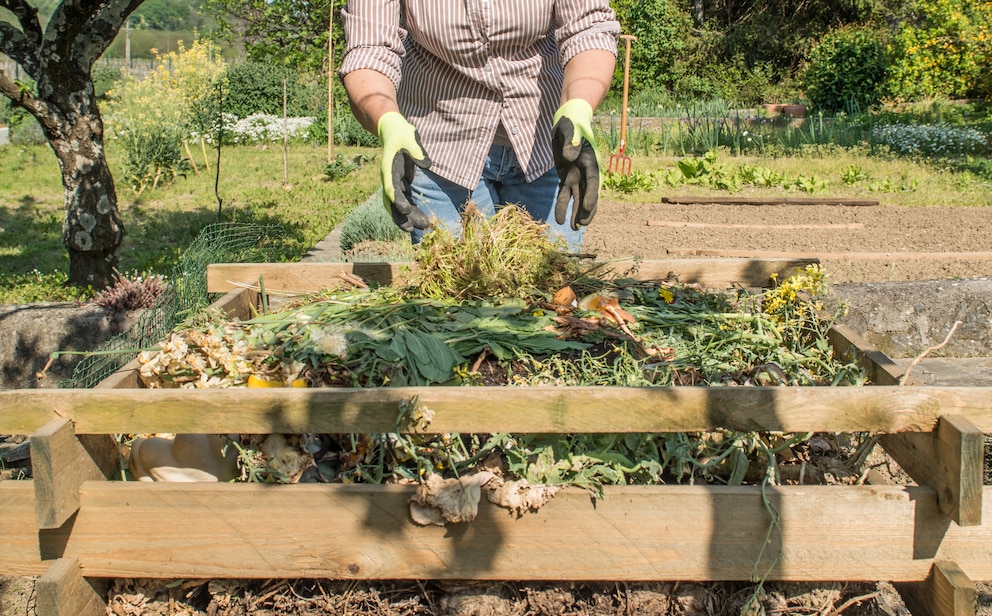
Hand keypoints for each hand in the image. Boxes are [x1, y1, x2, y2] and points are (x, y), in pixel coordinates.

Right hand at [378, 112, 432, 231]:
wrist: (393, 130)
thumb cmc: (402, 133)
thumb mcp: (409, 137)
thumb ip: (417, 150)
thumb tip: (427, 164)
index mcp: (388, 168)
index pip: (390, 187)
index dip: (397, 200)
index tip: (405, 210)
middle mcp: (389, 178)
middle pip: (393, 202)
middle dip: (401, 216)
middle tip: (412, 229)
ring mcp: (394, 182)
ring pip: (399, 204)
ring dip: (408, 217)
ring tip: (422, 228)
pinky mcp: (401, 183)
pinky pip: (405, 201)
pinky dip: (411, 211)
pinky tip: (421, 220)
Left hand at [552, 99, 599, 229]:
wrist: (568, 121)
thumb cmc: (570, 123)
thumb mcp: (569, 129)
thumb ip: (570, 142)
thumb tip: (570, 158)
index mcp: (590, 160)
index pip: (592, 181)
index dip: (591, 195)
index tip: (587, 207)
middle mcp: (586, 170)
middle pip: (588, 193)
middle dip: (586, 210)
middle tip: (583, 225)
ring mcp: (577, 175)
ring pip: (578, 198)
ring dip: (576, 213)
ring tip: (573, 228)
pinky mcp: (567, 177)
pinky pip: (565, 194)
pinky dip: (563, 207)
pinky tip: (559, 220)